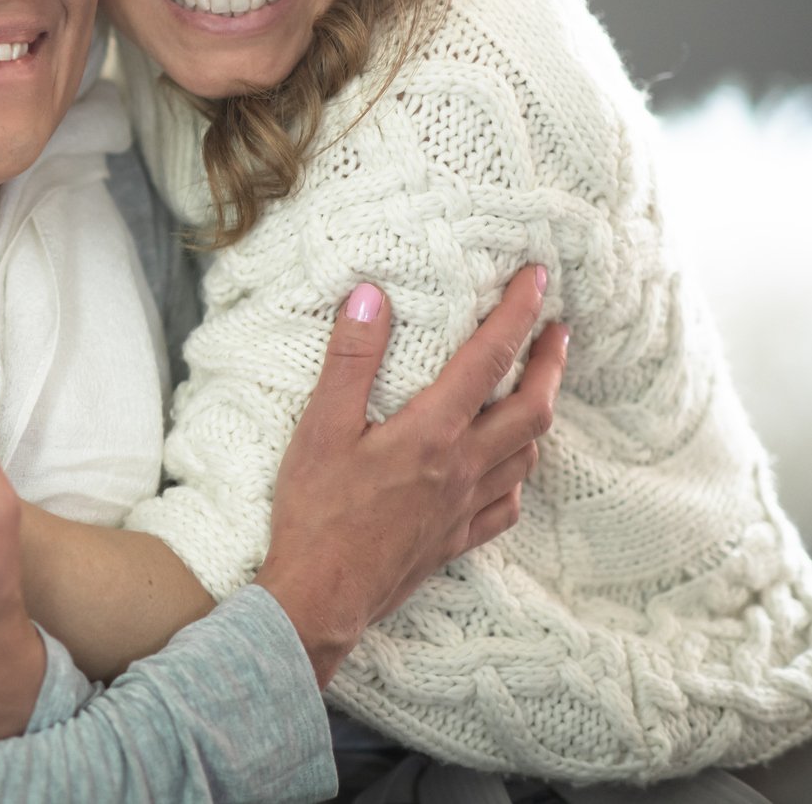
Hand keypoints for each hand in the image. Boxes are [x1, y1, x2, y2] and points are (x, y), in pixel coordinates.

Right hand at [254, 267, 568, 685]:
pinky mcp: (457, 539)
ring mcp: (466, 508)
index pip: (488, 359)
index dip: (517, 313)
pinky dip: (519, 475)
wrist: (322, 595)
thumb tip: (370, 297)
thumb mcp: (319, 427)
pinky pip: (509, 504)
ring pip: (528, 455)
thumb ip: (350, 360)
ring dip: (541, 413)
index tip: (537, 279)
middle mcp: (463, 467)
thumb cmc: (315, 511)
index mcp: (433, 433)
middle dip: (551, 363)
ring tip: (538, 388)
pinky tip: (509, 467)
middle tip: (558, 329)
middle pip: (532, 409)